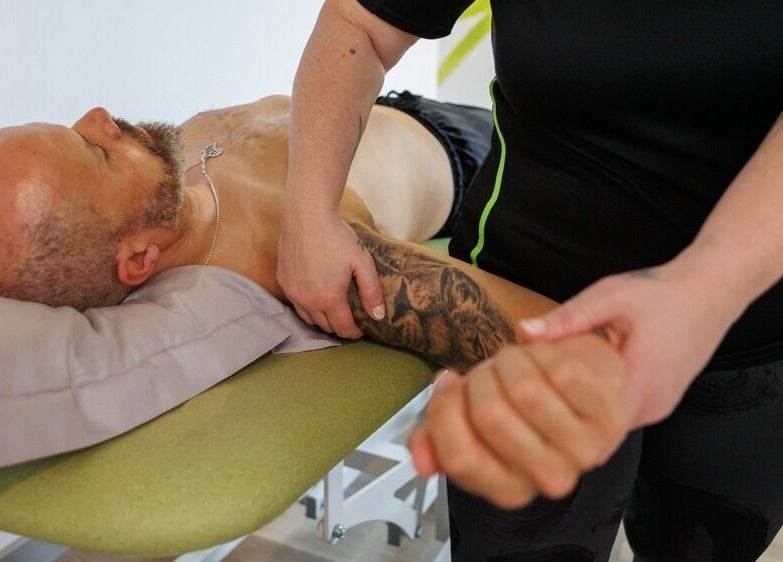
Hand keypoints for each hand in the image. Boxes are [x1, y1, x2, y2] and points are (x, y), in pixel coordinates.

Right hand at [276, 209, 384, 337]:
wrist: (306, 215)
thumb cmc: (337, 236)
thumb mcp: (362, 262)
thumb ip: (372, 292)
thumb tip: (378, 316)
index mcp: (329, 298)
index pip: (343, 329)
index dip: (355, 332)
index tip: (363, 326)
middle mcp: (308, 301)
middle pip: (326, 327)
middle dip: (340, 326)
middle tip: (351, 317)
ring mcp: (293, 293)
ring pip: (309, 319)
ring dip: (323, 319)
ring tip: (335, 309)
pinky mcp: (283, 282)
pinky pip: (297, 304)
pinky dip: (308, 306)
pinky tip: (317, 295)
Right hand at [408, 333, 627, 508]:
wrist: (580, 377)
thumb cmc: (523, 398)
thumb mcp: (472, 421)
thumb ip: (437, 438)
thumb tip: (420, 459)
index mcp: (509, 488)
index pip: (460, 458)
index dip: (443, 410)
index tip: (447, 382)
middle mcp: (549, 479)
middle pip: (490, 416)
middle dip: (480, 378)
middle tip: (489, 370)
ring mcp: (585, 451)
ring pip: (526, 390)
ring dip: (511, 360)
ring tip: (516, 360)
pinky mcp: (611, 416)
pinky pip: (560, 372)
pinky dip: (544, 351)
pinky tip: (545, 354)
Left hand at [518, 262, 739, 426]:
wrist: (709, 293)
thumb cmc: (662, 294)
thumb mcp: (609, 297)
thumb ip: (567, 317)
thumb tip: (524, 332)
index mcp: (640, 383)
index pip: (590, 430)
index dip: (555, 424)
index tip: (527, 406)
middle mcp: (651, 406)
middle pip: (596, 435)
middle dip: (560, 424)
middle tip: (528, 402)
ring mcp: (655, 409)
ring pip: (608, 430)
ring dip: (577, 417)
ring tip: (545, 395)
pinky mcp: (655, 404)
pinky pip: (619, 417)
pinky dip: (594, 408)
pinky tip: (573, 389)